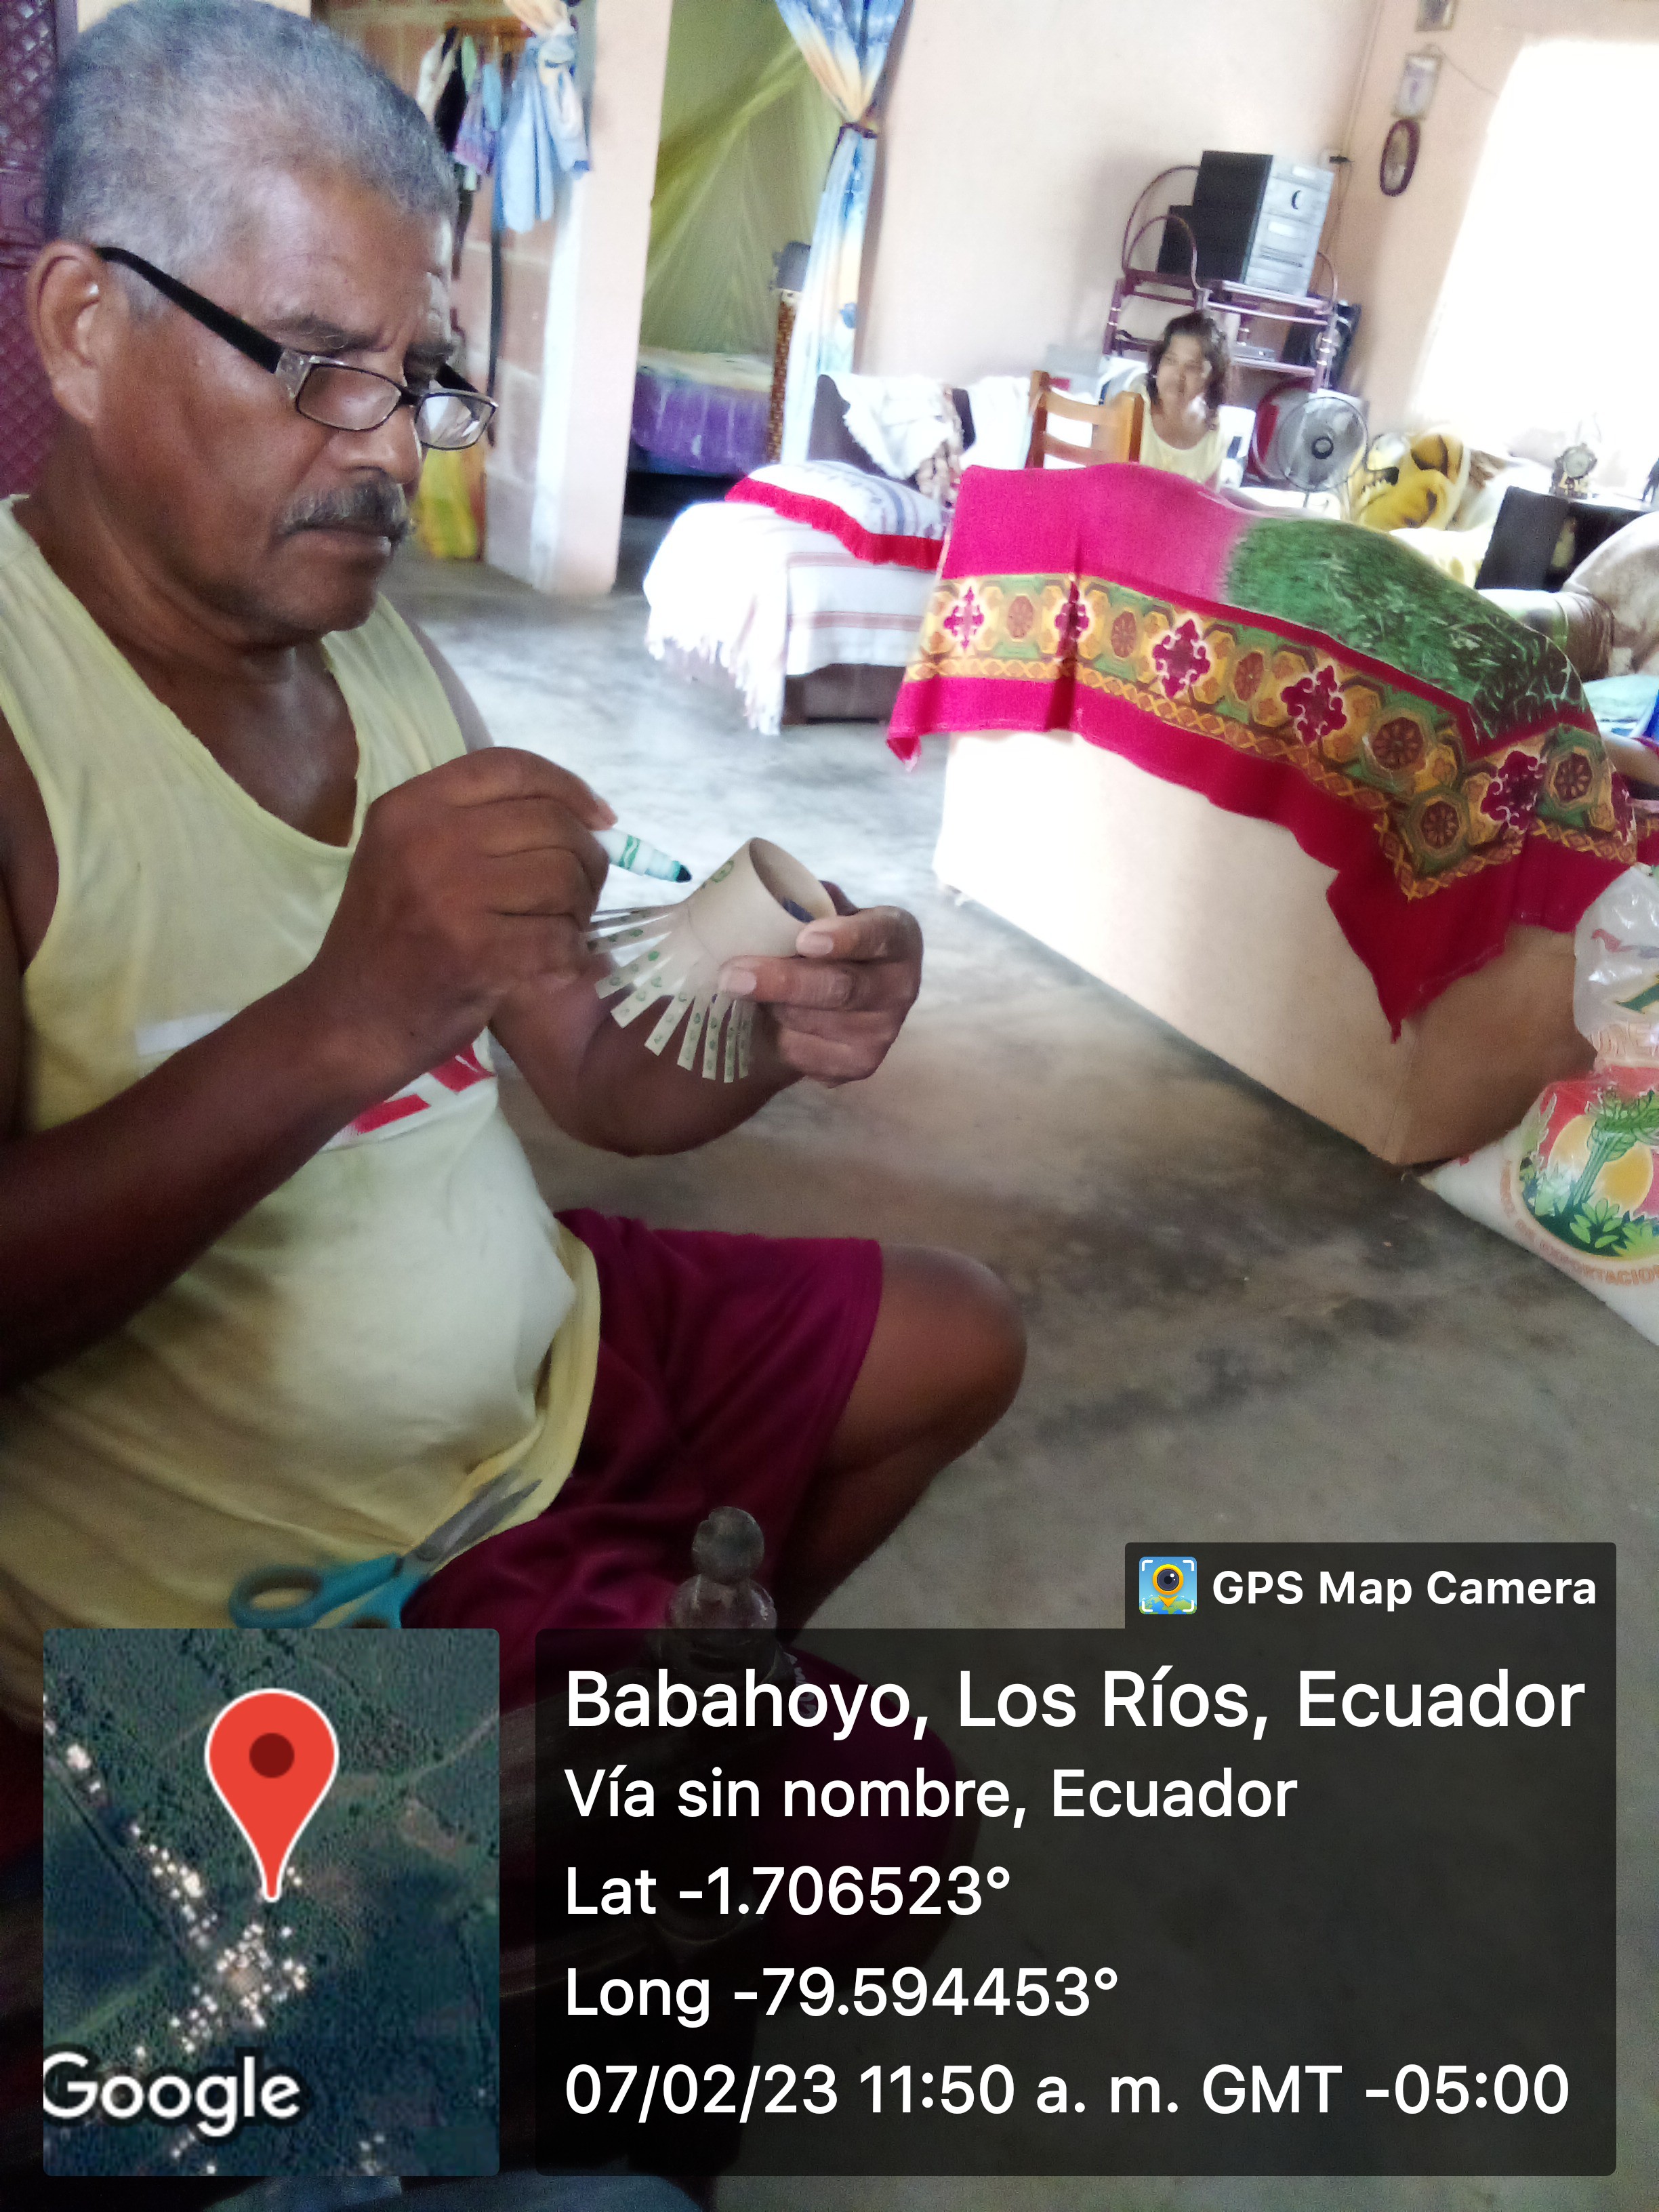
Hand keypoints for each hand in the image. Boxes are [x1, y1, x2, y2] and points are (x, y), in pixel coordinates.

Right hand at [301, 747, 613, 1097]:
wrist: (349, 1021)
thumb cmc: (388, 940)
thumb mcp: (406, 856)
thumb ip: (474, 824)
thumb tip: (576, 812)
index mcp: (410, 807)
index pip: (511, 767)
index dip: (568, 787)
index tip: (601, 818)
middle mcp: (428, 840)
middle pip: (550, 823)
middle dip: (587, 858)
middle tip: (585, 892)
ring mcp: (451, 896)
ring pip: (563, 877)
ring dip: (582, 907)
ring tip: (568, 927)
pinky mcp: (477, 951)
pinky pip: (558, 935)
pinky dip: (569, 951)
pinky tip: (558, 961)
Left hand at [718, 886, 921, 1085]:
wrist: (828, 999)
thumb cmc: (821, 943)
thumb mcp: (820, 913)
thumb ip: (804, 905)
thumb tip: (761, 904)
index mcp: (897, 936)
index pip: (879, 935)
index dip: (845, 938)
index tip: (804, 939)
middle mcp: (901, 985)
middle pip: (840, 987)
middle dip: (782, 981)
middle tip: (732, 975)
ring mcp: (884, 1031)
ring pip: (812, 1020)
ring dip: (771, 1005)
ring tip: (748, 988)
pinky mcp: (861, 1065)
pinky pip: (804, 1052)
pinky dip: (776, 1035)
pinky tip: (770, 1019)